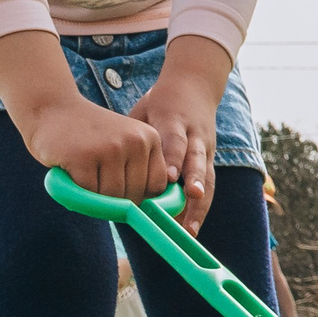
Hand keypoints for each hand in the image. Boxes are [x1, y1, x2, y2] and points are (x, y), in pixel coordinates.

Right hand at [20, 95, 167, 211]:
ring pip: (112, 197)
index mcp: (150, 138)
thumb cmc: (89, 135)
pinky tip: (71, 171)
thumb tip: (151, 211)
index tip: (121, 189)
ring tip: (84, 174)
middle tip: (96, 181)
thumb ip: (139, 169)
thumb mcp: (124, 143)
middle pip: (135, 195)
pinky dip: (78, 191)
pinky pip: (88, 194)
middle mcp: (135, 141)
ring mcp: (110, 148)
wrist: (51, 109)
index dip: (139, 196)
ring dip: (95, 196)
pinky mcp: (84, 158)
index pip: (157, 186)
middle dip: (115, 199)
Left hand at [129, 40, 228, 232]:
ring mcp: (206, 149)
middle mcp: (195, 136)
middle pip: (197, 160)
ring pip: (206, 178)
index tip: (167, 177)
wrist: (194, 86)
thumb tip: (106, 165)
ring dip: (199, 205)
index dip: (174, 159)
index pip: (176, 141)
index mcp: (175, 120)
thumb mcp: (143, 112)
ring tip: (189, 228)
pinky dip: (198, 209)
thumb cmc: (159, 104)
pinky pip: (206, 187)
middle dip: (195, 180)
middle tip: (190, 197)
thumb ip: (133, 137)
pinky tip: (188, 229)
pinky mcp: (211, 160)